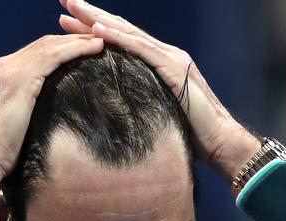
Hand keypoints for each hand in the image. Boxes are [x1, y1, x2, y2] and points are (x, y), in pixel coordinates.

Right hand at [0, 34, 103, 199]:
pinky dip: (76, 49)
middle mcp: (1, 67)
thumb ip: (21, 115)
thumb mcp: (8, 128)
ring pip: (50, 46)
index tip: (80, 51)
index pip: (33, 54)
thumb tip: (42, 123)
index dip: (59, 49)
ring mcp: (9, 71)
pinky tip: (95, 48)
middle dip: (71, 40)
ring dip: (78, 41)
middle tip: (96, 40)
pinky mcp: (20, 80)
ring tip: (101, 41)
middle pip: (43, 44)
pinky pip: (54, 56)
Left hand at [58, 0, 260, 180]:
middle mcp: (164, 54)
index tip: (67, 21)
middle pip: (122, 30)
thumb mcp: (156, 114)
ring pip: (129, 33)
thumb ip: (139, 103)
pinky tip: (98, 30)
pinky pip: (141, 50)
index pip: (121, 42)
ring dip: (99, 19)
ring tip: (74, 7)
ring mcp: (170, 58)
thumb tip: (112, 111)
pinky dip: (119, 39)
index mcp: (158, 65)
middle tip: (65, 1)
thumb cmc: (189, 135)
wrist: (220, 141)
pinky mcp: (174, 68)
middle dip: (92, 15)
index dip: (94, 29)